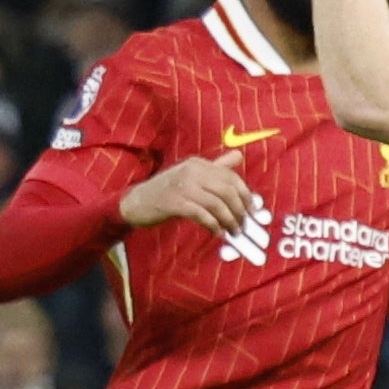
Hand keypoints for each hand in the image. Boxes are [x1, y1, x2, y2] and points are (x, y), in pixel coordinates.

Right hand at [117, 155, 255, 236]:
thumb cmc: (168, 191)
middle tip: (244, 225)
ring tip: (233, 232)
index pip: (231, 177)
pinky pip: (201, 215)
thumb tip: (239, 156)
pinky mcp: (174, 203)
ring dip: (229, 221)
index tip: (253, 211)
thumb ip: (216, 167)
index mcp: (198, 164)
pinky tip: (217, 233)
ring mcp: (181, 186)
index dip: (246, 195)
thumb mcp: (192, 175)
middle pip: (227, 191)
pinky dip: (213, 226)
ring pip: (216, 204)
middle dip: (240, 210)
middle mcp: (191, 171)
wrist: (136, 202)